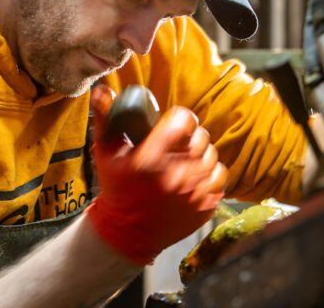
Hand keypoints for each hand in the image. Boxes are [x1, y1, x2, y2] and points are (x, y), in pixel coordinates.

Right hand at [86, 85, 228, 264]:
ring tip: (186, 160)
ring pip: (212, 156)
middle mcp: (175, 175)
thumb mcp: (104, 152)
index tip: (173, 123)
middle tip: (178, 143)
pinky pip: (220, 178)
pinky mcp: (205, 206)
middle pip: (201, 137)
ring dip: (201, 155)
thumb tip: (104, 90)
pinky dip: (210, 175)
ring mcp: (193, 193)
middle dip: (190, 136)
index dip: (180, 118)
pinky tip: (195, 177)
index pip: (184, 121)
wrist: (126, 232)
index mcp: (150, 159)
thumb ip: (105, 118)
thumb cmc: (115, 189)